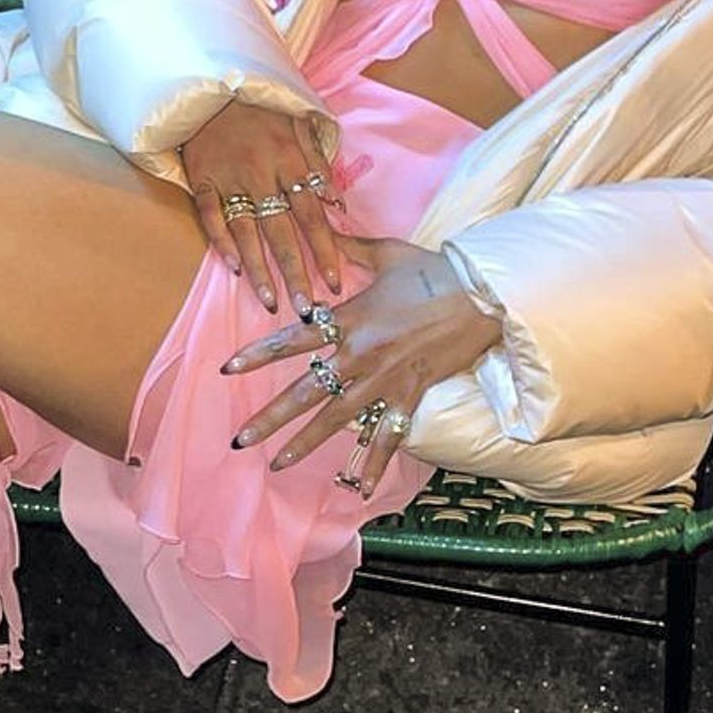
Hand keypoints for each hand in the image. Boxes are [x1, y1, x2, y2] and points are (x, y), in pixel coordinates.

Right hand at [178, 99, 349, 315]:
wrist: (214, 86)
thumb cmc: (263, 110)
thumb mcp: (300, 126)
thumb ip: (319, 164)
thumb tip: (338, 203)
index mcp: (290, 162)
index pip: (312, 216)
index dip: (323, 251)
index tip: (333, 283)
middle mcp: (261, 174)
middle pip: (281, 232)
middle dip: (295, 273)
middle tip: (305, 308)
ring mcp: (229, 179)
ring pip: (246, 231)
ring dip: (259, 269)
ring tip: (271, 301)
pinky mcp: (201, 180)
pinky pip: (211, 216)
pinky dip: (221, 241)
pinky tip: (233, 268)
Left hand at [220, 235, 503, 480]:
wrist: (484, 296)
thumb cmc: (434, 271)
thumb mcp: (386, 252)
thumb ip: (349, 247)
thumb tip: (323, 224)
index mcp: (348, 320)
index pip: (291, 340)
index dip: (258, 355)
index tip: (228, 370)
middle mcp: (359, 356)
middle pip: (305, 392)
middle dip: (270, 418)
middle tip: (240, 440)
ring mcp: (384, 381)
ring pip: (337, 420)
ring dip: (306, 444)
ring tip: (277, 464)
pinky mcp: (411, 396)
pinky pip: (389, 436)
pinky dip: (374, 462)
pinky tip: (356, 489)